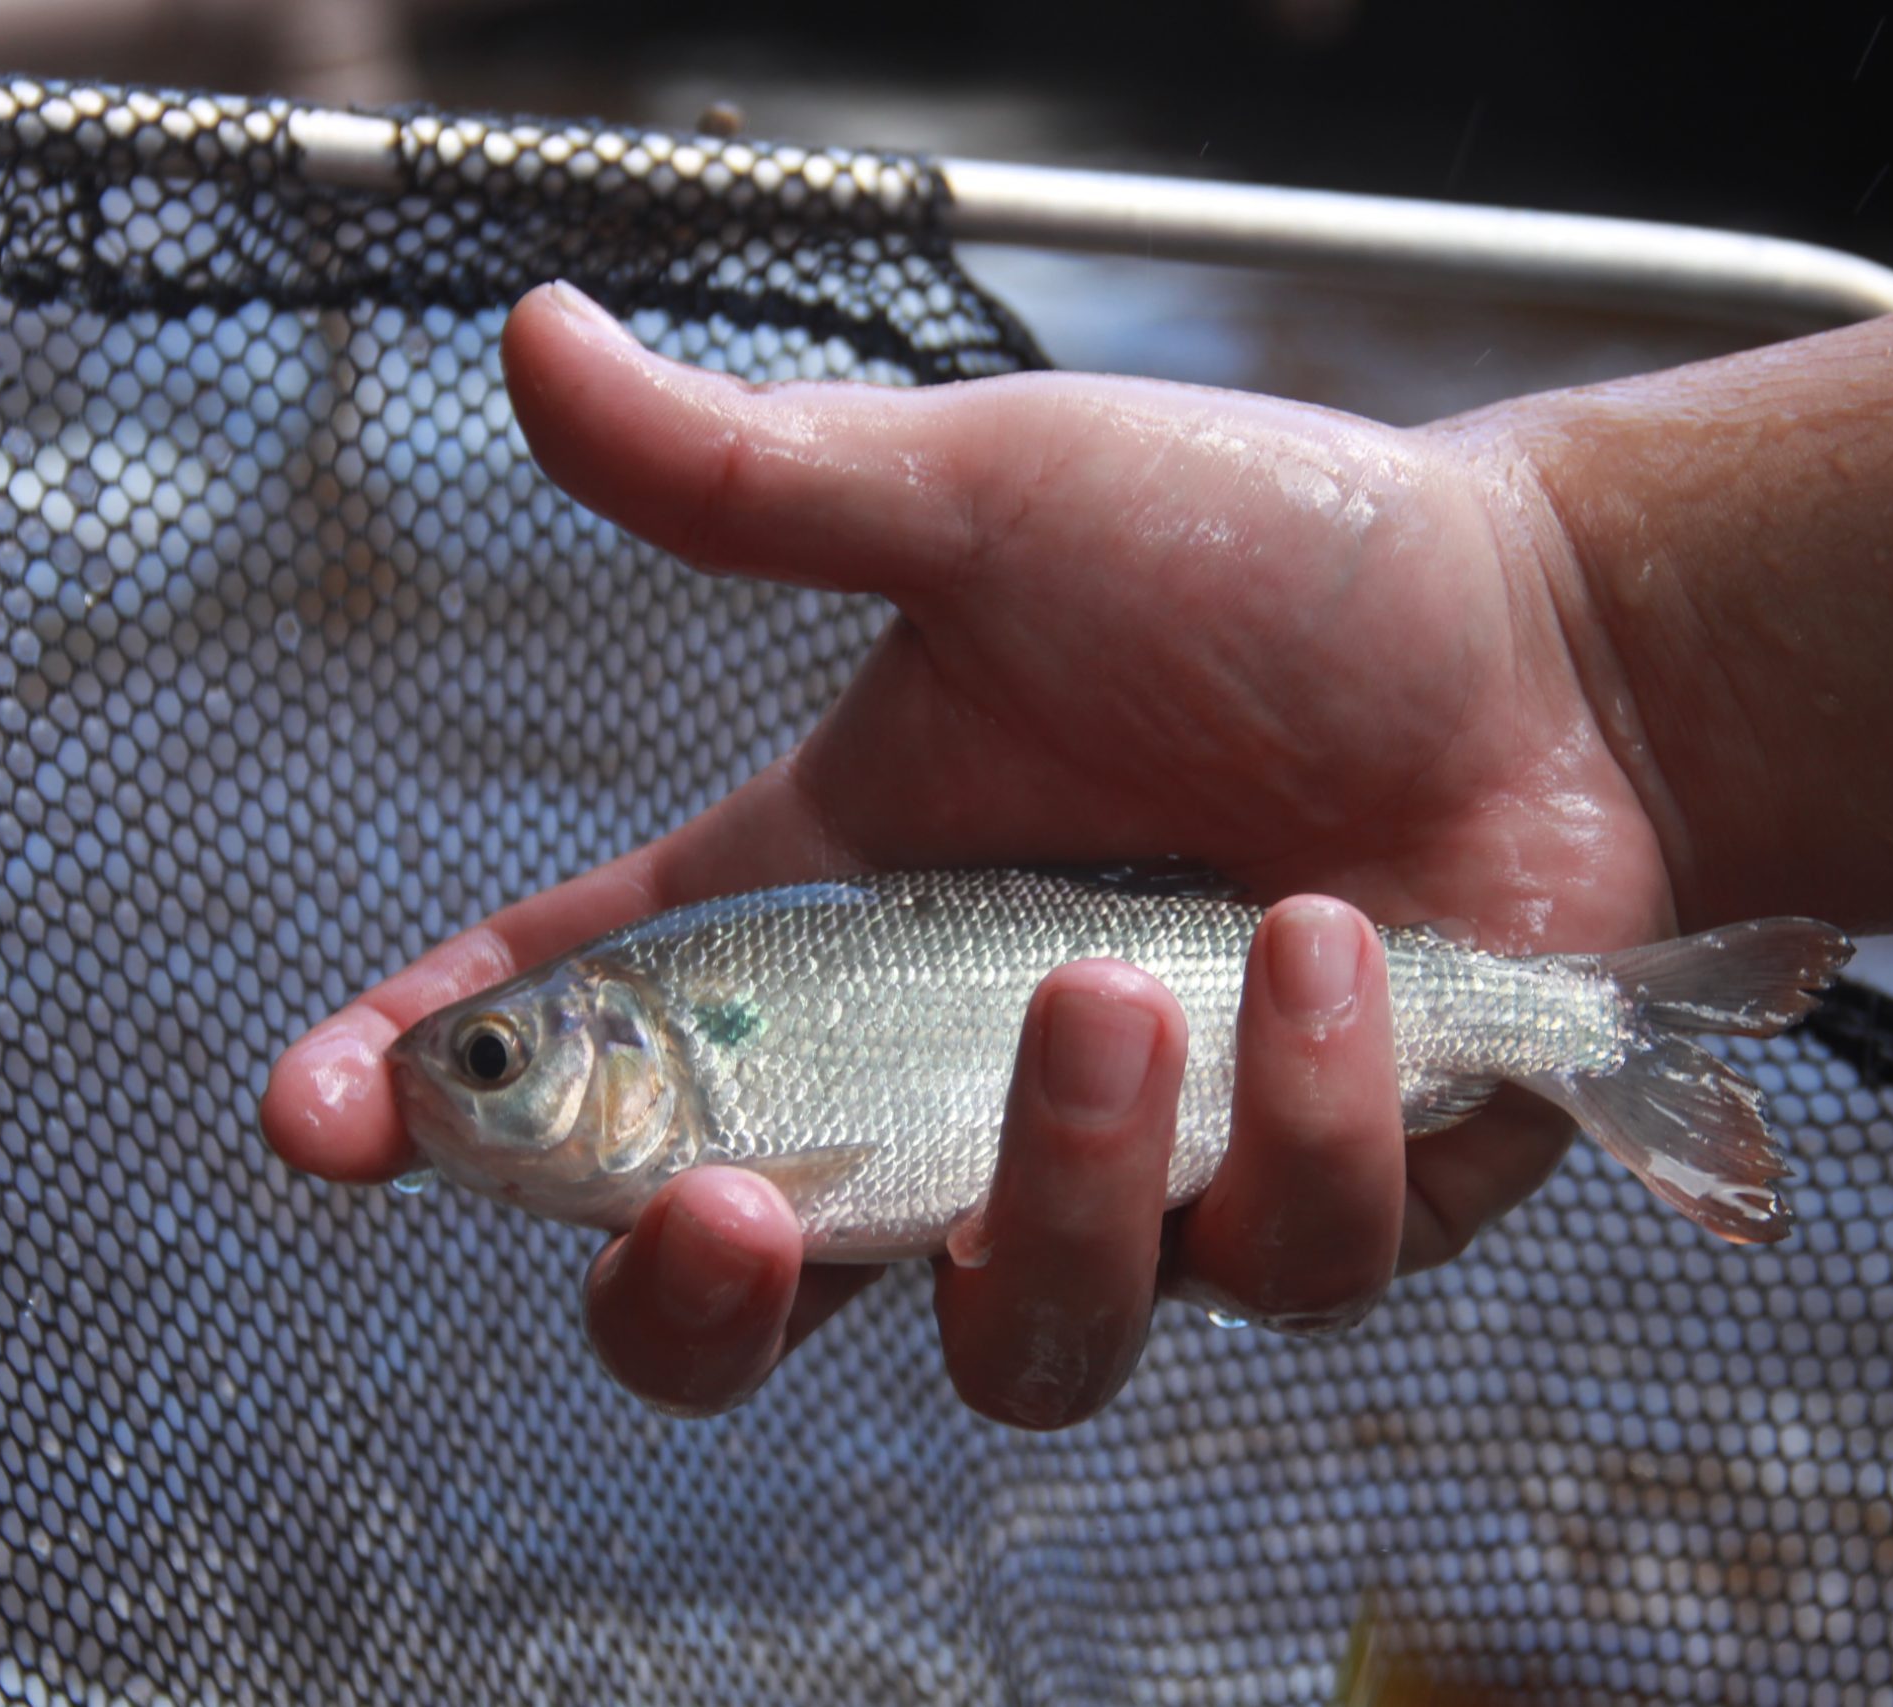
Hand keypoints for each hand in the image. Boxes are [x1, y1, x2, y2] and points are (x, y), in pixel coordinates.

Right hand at [260, 280, 1674, 1425]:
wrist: (1569, 643)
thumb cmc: (1277, 562)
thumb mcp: (998, 508)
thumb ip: (762, 486)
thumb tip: (528, 338)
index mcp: (842, 921)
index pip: (598, 1037)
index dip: (441, 1099)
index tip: (323, 1116)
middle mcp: (962, 1082)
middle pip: (749, 1299)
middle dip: (692, 1308)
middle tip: (719, 1217)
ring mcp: (1142, 1173)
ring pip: (1023, 1335)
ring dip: (1055, 1188)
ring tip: (1116, 986)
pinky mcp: (1319, 1218)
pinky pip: (1274, 1269)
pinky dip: (1299, 1120)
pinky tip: (1338, 947)